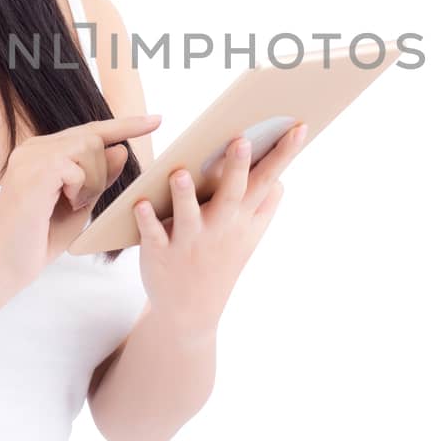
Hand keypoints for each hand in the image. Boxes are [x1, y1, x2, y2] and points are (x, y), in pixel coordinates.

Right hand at [0, 114, 162, 290]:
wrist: (5, 265)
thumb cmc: (40, 238)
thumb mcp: (81, 204)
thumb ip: (101, 177)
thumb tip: (122, 149)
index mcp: (42, 151)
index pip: (90, 131)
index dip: (124, 126)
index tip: (157, 120)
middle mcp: (33, 147)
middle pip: (92, 137)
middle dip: (102, 170)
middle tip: (80, 200)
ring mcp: (30, 156)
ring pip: (88, 150)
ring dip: (90, 182)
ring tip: (68, 205)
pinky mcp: (32, 171)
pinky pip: (77, 169)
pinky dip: (79, 191)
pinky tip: (61, 206)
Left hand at [132, 121, 308, 337]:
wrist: (191, 313)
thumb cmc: (221, 262)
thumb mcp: (249, 238)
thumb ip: (264, 208)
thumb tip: (280, 178)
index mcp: (243, 218)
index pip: (268, 181)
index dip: (284, 154)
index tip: (299, 126)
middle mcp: (220, 228)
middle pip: (231, 194)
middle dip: (236, 168)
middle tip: (241, 139)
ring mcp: (190, 241)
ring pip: (188, 215)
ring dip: (184, 195)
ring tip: (180, 174)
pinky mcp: (160, 253)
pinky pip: (152, 235)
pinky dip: (147, 221)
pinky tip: (141, 204)